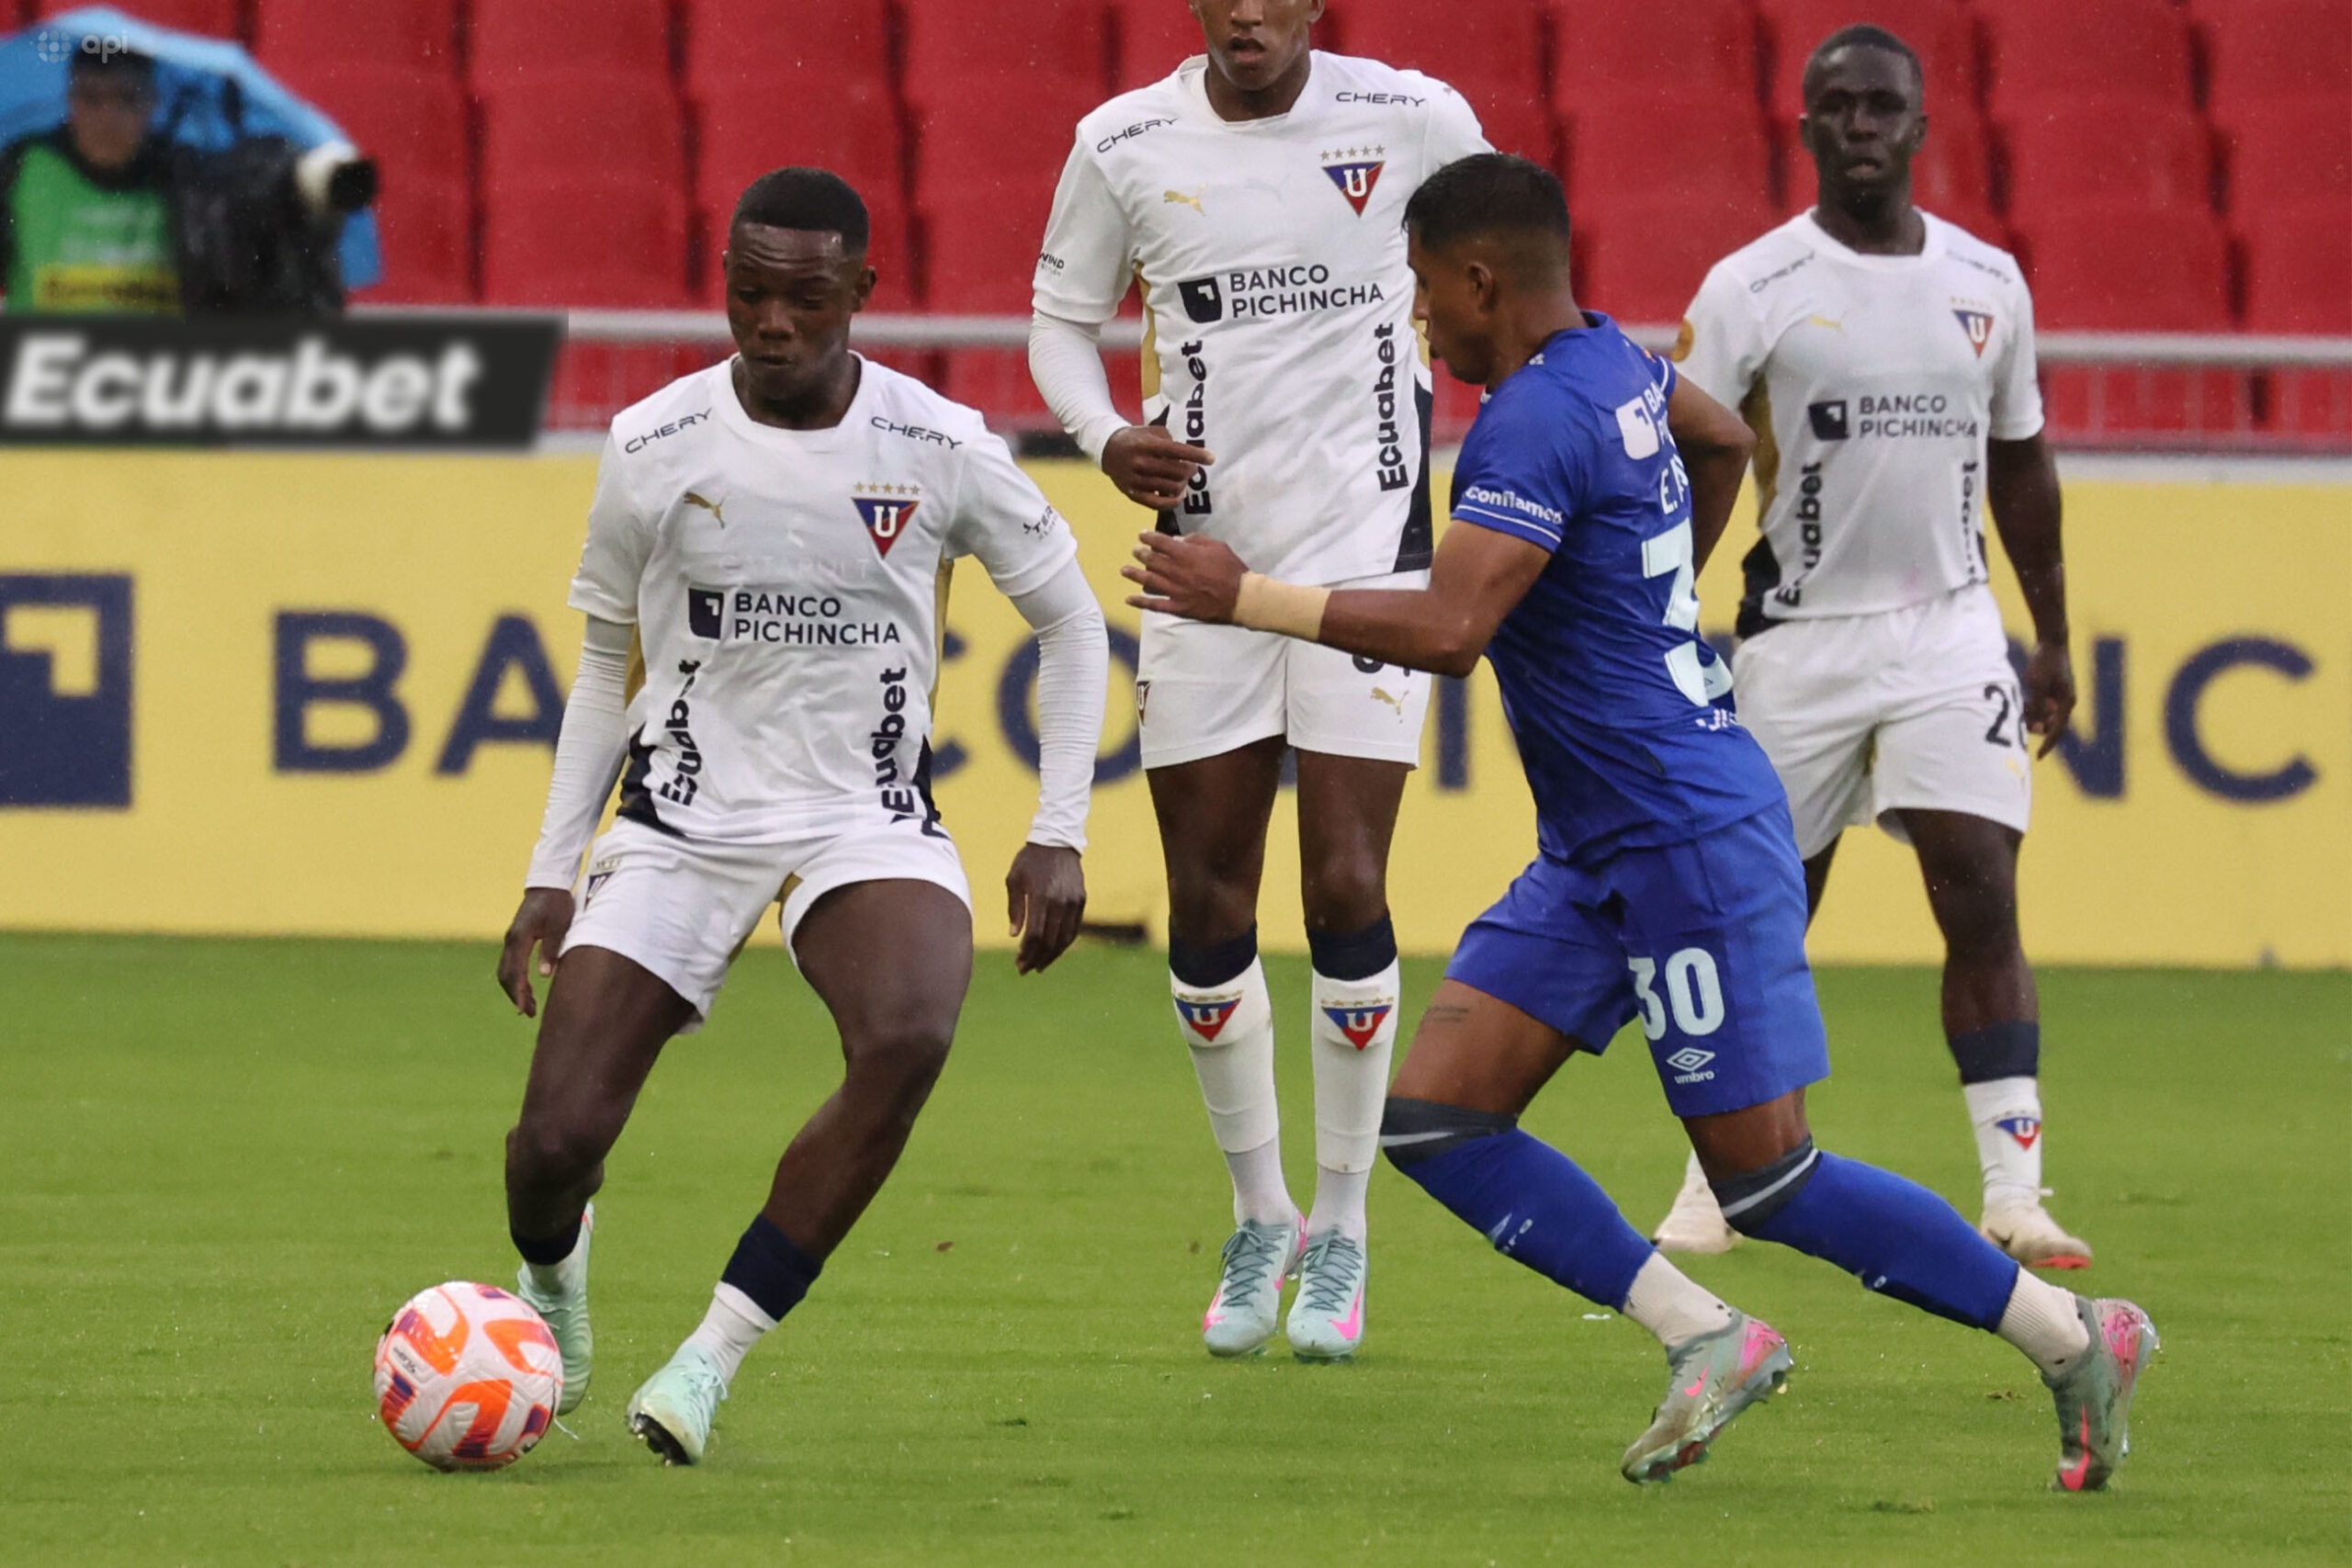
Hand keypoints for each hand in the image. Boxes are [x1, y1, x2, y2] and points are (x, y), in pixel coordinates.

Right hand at [496, 887, 574, 1016]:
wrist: (548, 884)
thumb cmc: (557, 904)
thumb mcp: (560, 926)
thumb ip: (551, 949)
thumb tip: (544, 976)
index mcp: (521, 937)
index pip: (515, 971)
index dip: (518, 993)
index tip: (523, 1010)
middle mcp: (511, 940)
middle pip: (506, 975)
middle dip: (515, 996)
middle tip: (529, 1014)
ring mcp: (511, 940)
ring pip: (506, 971)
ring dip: (515, 990)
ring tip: (530, 1008)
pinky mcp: (515, 940)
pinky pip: (511, 964)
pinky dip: (517, 980)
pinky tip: (528, 990)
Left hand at [1006, 843, 1086, 974]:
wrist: (1056, 841)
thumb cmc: (1029, 861)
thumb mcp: (1014, 880)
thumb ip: (1015, 909)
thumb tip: (1015, 935)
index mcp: (1040, 896)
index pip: (1035, 934)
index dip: (1027, 952)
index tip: (1019, 963)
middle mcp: (1059, 901)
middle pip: (1050, 940)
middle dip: (1036, 958)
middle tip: (1025, 969)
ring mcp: (1073, 901)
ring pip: (1064, 938)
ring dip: (1051, 955)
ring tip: (1039, 966)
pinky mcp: (1081, 900)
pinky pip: (1074, 928)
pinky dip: (1064, 943)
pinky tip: (1054, 951)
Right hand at [1101, 425, 1212, 509]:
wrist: (1107, 449)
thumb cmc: (1135, 439)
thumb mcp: (1151, 431)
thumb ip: (1170, 440)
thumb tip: (1189, 455)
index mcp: (1147, 445)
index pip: (1177, 451)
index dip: (1197, 455)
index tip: (1211, 459)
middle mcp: (1141, 463)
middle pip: (1177, 471)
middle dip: (1191, 470)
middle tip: (1193, 469)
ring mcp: (1137, 480)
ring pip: (1172, 488)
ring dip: (1184, 485)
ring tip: (1184, 480)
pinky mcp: (1133, 494)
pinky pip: (1159, 504)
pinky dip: (1174, 502)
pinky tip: (1180, 495)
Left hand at [1121, 532, 1246, 621]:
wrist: (1240, 597)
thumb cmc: (1231, 569)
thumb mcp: (1217, 546)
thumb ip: (1196, 540)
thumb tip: (1178, 539)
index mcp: (1186, 554)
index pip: (1161, 542)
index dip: (1148, 537)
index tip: (1141, 535)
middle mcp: (1177, 571)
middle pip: (1152, 561)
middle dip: (1141, 554)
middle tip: (1134, 551)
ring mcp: (1175, 590)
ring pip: (1149, 581)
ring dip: (1135, 575)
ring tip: (1124, 570)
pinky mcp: (1178, 607)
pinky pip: (1155, 605)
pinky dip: (1141, 602)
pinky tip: (1129, 599)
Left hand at [2022, 639, 2075, 757]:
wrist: (2051, 641)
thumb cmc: (2044, 662)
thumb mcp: (2037, 685)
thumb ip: (2037, 705)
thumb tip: (2039, 726)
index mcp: (2067, 702)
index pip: (2058, 730)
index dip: (2048, 744)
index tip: (2038, 756)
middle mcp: (2066, 701)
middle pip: (2051, 725)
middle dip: (2036, 727)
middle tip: (2021, 723)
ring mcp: (2060, 696)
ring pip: (2045, 716)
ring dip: (2033, 717)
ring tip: (2022, 707)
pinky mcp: (2053, 691)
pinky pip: (2043, 707)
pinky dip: (2033, 708)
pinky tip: (2024, 702)